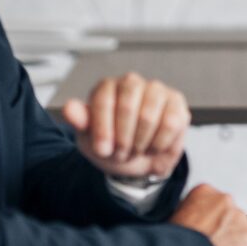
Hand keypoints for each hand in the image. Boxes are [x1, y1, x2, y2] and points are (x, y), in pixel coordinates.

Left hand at [62, 73, 189, 181]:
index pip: (104, 101)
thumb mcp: (89, 140)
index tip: (102, 150)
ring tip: (136, 150)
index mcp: (106, 87)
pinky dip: (159, 143)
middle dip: (123, 138)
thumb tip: (69, 108)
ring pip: (149, 117)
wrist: (137, 163)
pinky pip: (170, 124)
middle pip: (127, 107)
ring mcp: (157, 90)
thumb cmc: (112, 146)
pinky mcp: (177, 103)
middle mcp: (132, 82)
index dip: (103, 130)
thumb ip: (81, 122)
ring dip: (140, 143)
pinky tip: (153, 146)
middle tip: (120, 153)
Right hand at [171, 184, 246, 245]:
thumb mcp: (174, 221)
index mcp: (204, 192)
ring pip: (239, 233)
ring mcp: (240, 218)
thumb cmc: (176, 242)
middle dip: (220, 232)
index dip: (205, 222)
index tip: (202, 232)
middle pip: (227, 217)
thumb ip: (190, 217)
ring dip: (230, 245)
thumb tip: (192, 227)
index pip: (210, 205)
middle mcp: (225, 201)